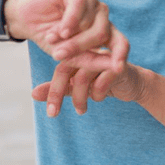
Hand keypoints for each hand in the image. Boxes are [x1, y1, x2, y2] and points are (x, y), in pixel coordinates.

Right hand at [4, 0, 125, 69]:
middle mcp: (99, 13)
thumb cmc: (50, 38)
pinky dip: (70, 20)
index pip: (121, 42)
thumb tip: (115, 68)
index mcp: (103, 30)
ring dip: (69, 35)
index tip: (118, 68)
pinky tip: (60, 30)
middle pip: (102, 32)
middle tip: (59, 55)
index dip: (121, 54)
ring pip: (90, 20)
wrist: (25, 20)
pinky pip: (79, 4)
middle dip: (80, 47)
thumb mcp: (68, 55)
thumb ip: (90, 60)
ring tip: (51, 39)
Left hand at [31, 26, 145, 116]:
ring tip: (81, 111)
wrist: (131, 83)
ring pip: (83, 75)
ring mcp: (103, 56)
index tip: (50, 112)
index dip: (52, 89)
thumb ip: (59, 88)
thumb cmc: (101, 81)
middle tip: (53, 114)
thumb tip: (33, 94)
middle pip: (67, 67)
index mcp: (77, 52)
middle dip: (58, 92)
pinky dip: (98, 93)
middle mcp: (88, 51)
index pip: (60, 67)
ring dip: (80, 97)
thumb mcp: (78, 86)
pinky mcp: (118, 65)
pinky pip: (103, 80)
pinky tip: (99, 98)